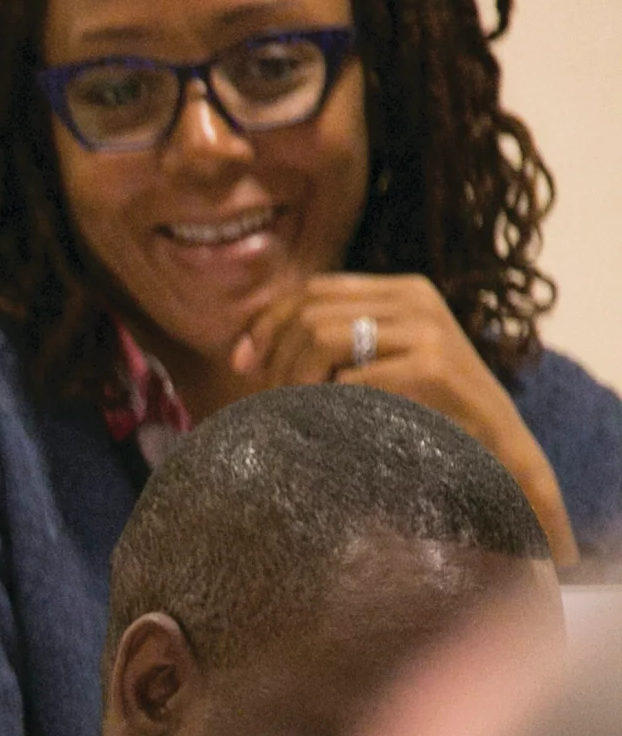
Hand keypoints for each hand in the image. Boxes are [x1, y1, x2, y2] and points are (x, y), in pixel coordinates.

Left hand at [230, 274, 575, 559]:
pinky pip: (351, 378)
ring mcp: (427, 329)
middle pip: (310, 314)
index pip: (312, 290)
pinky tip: (336, 422)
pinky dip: (331, 403)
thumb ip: (328, 343)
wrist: (492, 444)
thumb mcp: (375, 362)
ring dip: (297, 380)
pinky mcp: (432, 365)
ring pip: (321, 337)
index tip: (243, 364)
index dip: (268, 324)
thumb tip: (243, 350)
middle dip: (278, 359)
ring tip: (299, 410)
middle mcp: (416, 298)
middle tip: (270, 399)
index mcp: (401, 291)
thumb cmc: (421, 408)